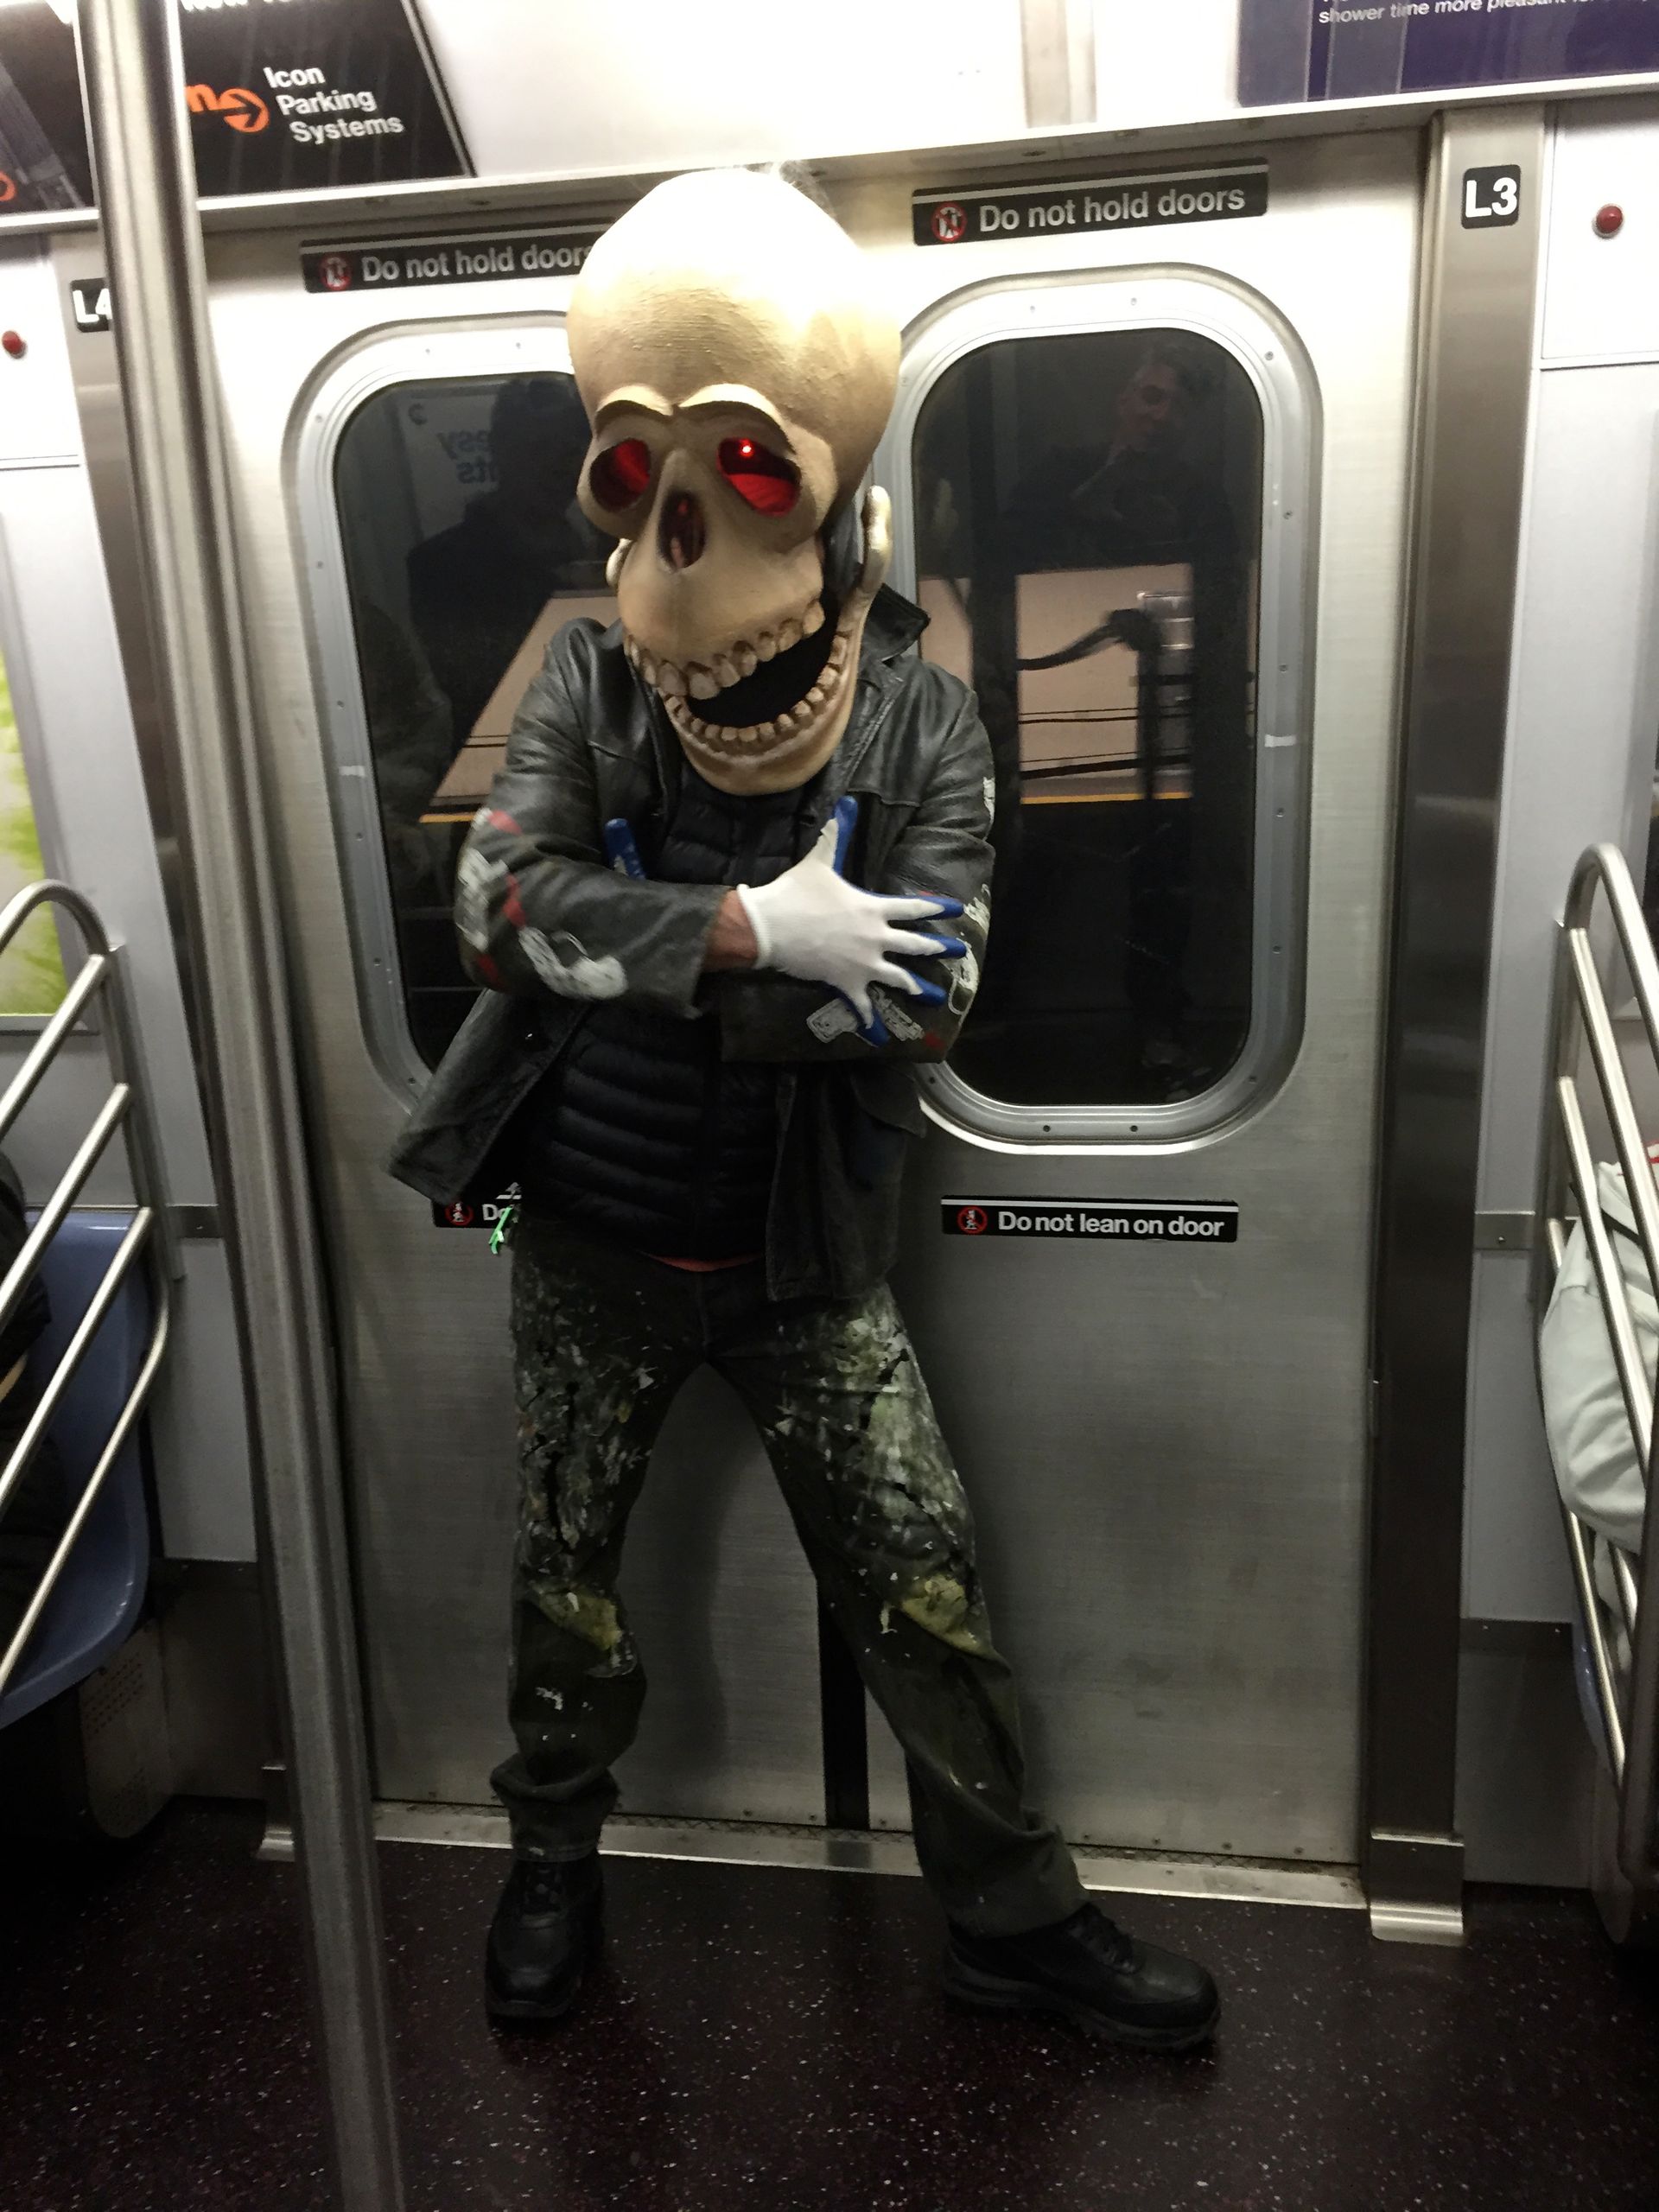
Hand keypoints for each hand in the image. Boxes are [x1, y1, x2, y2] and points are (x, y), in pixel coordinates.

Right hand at [736, 797, 966, 1028]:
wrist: (772, 926)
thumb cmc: (796, 893)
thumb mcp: (819, 861)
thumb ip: (836, 835)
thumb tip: (845, 804)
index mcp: (873, 909)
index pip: (913, 908)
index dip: (936, 908)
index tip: (955, 910)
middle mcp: (876, 938)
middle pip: (915, 945)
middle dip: (939, 949)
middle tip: (959, 952)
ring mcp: (863, 964)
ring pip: (898, 979)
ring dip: (918, 988)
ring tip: (936, 996)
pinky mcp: (846, 983)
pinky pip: (861, 1006)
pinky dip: (870, 1022)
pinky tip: (879, 1036)